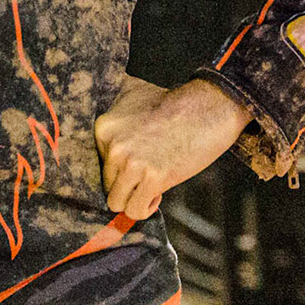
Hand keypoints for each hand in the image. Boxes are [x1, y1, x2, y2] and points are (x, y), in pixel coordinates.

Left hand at [95, 76, 250, 220]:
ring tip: (152, 185)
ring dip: (134, 198)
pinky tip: (159, 192)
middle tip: (150, 171)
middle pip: (106, 185)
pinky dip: (146, 207)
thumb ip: (112, 110)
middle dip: (128, 184)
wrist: (208, 107)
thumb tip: (96, 122)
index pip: (98, 165)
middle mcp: (112, 145)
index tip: (139, 159)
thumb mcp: (132, 94)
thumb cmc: (174, 104)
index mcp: (104, 128)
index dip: (120, 167)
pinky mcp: (152, 177)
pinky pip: (135, 210)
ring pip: (116, 202)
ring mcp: (131, 162)